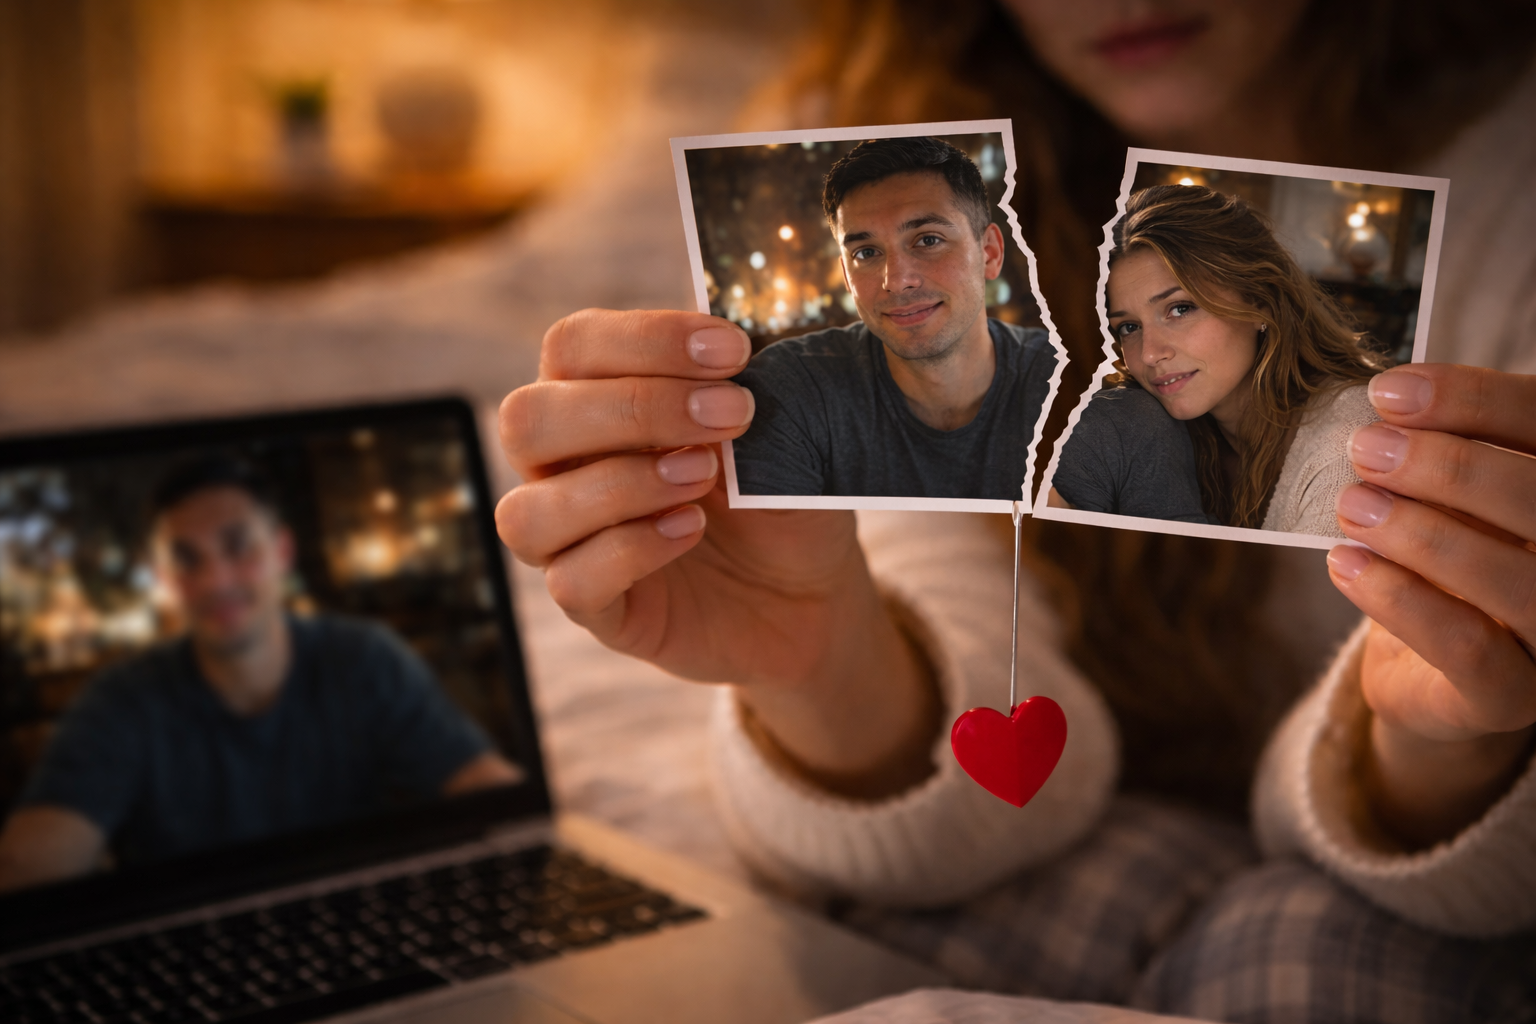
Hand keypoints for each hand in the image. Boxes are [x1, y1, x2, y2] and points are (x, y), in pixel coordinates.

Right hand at [496, 309, 937, 796]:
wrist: (807, 593)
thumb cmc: (777, 492)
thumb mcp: (775, 424)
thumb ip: (741, 379)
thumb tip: (732, 338)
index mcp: (592, 395)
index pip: (573, 345)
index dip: (647, 339)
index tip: (733, 350)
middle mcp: (561, 464)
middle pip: (527, 420)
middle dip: (634, 408)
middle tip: (730, 415)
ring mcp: (569, 540)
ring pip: (528, 511)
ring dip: (623, 483)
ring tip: (705, 475)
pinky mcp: (595, 607)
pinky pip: (572, 581)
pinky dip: (630, 549)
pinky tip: (690, 529)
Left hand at [1328, 364, 1535, 847]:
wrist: (1426, 673)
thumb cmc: (1441, 564)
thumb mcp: (1444, 498)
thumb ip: (1439, 455)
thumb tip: (1391, 409)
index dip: (1474, 401)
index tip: (1389, 392)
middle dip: (1447, 467)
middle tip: (1365, 450)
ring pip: (1513, 581)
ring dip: (1421, 534)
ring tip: (1353, 505)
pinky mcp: (1513, 698)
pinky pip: (1468, 648)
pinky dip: (1399, 598)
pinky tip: (1345, 563)